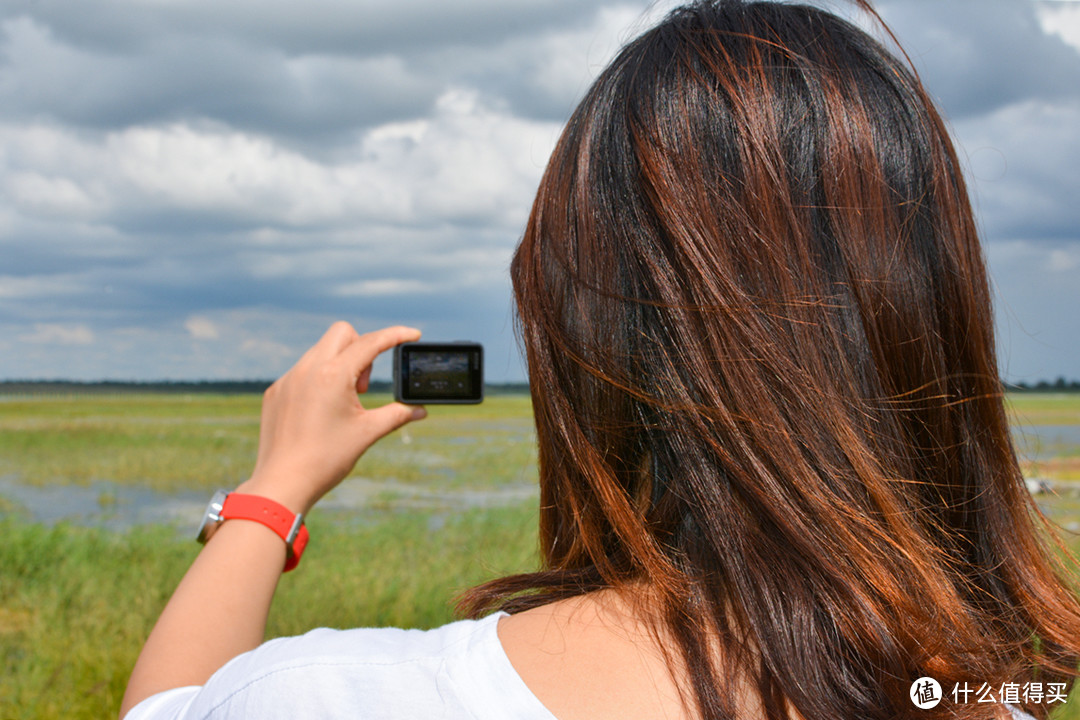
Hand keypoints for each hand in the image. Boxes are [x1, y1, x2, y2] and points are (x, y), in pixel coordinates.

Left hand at [237, 322, 426, 514]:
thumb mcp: (367, 433)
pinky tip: (320, 412)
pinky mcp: (276, 392)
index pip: (370, 342)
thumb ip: (397, 415)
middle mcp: (307, 370)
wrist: (282, 484)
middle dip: (361, 347)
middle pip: (342, 333)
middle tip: (363, 386)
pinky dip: (318, 380)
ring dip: (339, 364)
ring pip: (320, 351)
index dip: (396, 335)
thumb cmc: (326, 460)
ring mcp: (288, 380)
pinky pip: (301, 371)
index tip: (413, 335)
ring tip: (342, 402)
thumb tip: (420, 410)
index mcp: (333, 376)